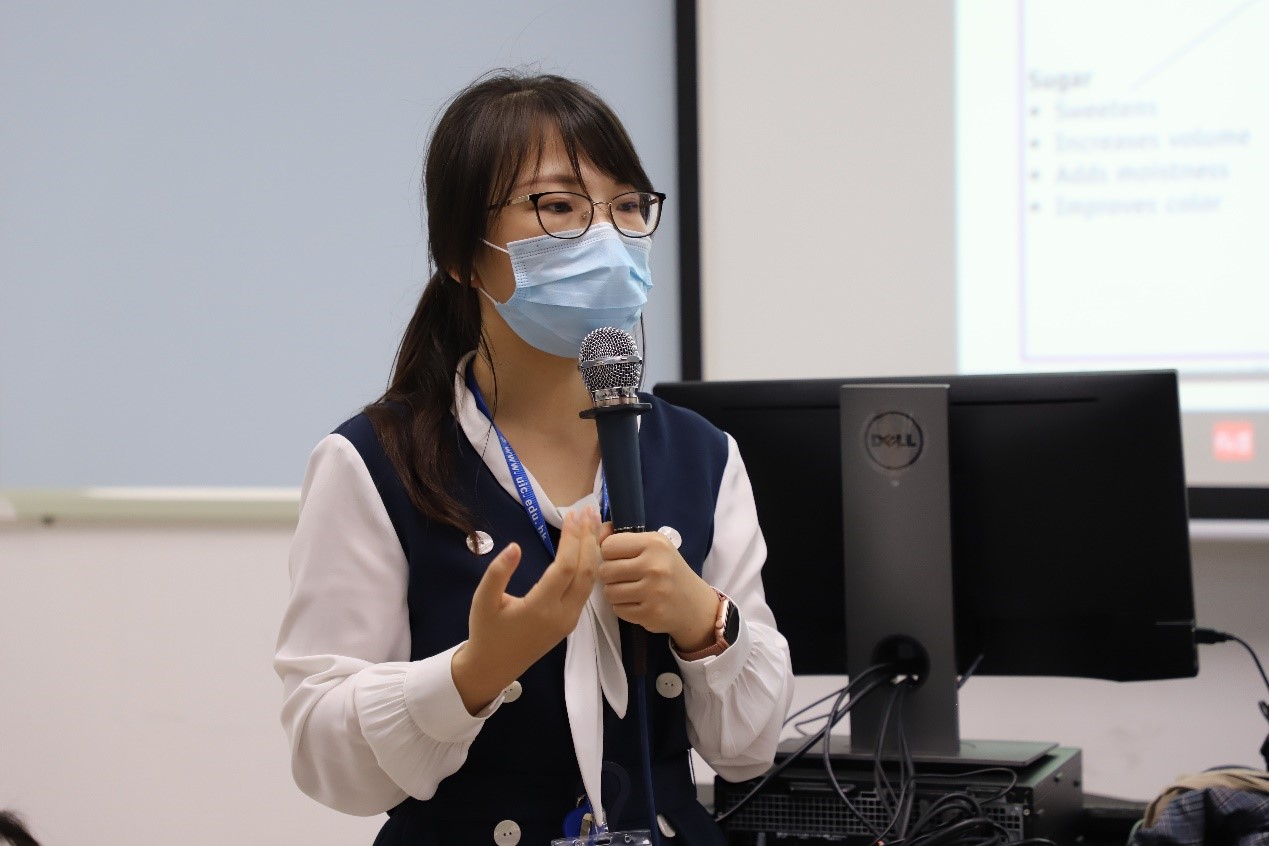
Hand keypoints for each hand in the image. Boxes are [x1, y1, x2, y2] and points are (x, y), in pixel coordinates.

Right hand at [451, 506, 601, 713]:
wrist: (494, 667)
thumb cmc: (486, 631)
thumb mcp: (483, 600)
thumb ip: (497, 573)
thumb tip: (514, 547)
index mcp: (540, 609)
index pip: (564, 568)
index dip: (571, 540)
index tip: (572, 516)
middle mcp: (561, 615)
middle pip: (585, 572)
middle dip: (589, 539)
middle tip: (588, 511)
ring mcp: (569, 620)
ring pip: (590, 581)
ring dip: (593, 550)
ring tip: (593, 524)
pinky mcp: (571, 621)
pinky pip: (587, 590)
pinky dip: (591, 565)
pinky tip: (589, 548)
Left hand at [598, 529, 719, 652]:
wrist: (695, 604)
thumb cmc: (670, 571)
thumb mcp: (654, 546)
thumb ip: (624, 538)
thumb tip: (600, 529)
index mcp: (654, 544)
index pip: (609, 546)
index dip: (609, 554)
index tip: (620, 559)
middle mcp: (654, 566)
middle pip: (605, 570)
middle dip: (610, 576)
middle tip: (624, 577)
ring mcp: (653, 591)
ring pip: (609, 592)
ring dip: (615, 593)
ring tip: (630, 590)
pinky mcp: (650, 613)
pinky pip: (618, 609)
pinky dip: (623, 608)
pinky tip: (638, 603)